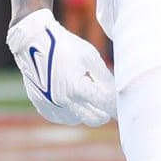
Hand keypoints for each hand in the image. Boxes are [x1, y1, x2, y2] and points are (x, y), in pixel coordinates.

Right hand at [5, 8, 114, 126]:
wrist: (33, 41)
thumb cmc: (66, 46)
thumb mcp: (90, 57)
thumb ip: (105, 78)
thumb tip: (118, 95)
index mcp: (76, 85)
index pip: (104, 104)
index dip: (117, 108)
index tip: (127, 110)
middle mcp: (62, 99)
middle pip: (94, 119)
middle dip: (103, 112)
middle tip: (104, 102)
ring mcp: (50, 105)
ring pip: (78, 119)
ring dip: (84, 110)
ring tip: (81, 91)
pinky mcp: (42, 106)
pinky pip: (63, 118)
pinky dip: (69, 111)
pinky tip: (70, 97)